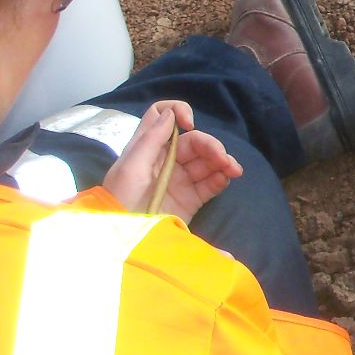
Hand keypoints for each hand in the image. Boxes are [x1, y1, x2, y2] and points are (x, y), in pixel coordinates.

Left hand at [103, 100, 243, 221]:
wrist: (124, 241)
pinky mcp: (191, 199)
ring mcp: (179, 179)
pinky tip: (227, 178)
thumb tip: (170, 113)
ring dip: (223, 160)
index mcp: (147, 147)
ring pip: (206, 160)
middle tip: (222, 159)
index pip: (162, 116)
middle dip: (211, 145)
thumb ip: (150, 140)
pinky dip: (222, 177)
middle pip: (193, 141)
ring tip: (234, 170)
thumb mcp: (130, 168)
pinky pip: (211, 183)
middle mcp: (165, 160)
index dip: (178, 112)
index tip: (189, 125)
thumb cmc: (121, 200)